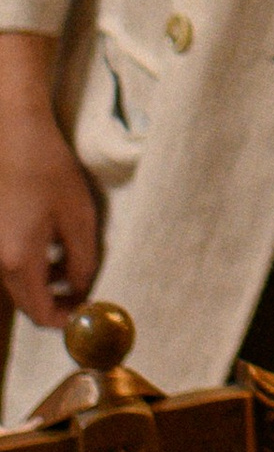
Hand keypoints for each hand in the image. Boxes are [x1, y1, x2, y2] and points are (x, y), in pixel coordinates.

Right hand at [0, 37, 93, 327]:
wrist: (12, 132)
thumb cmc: (48, 169)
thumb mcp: (79, 216)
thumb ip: (82, 260)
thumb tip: (82, 288)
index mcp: (18, 260)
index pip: (39, 313)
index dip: (64, 318)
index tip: (85, 311)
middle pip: (25, 301)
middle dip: (55, 301)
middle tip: (82, 290)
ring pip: (17, 281)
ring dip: (43, 281)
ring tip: (70, 261)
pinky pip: (9, 261)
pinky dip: (29, 262)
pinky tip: (49, 240)